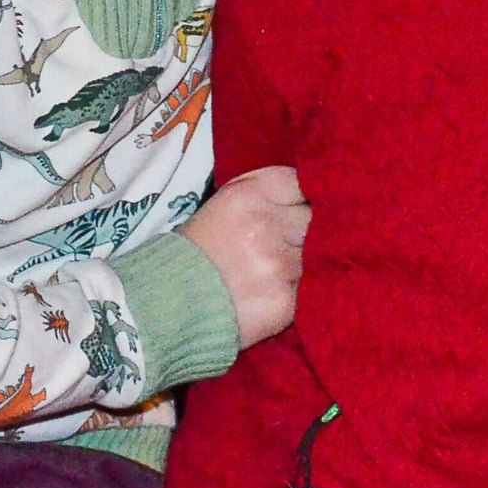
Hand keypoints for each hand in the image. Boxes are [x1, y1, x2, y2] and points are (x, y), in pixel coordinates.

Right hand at [178, 164, 308, 347]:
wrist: (168, 304)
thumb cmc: (199, 247)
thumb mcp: (226, 201)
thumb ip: (269, 191)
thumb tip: (313, 188)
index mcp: (253, 192)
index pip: (306, 183)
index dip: (309, 196)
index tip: (305, 206)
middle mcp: (269, 223)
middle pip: (317, 218)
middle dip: (312, 228)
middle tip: (295, 239)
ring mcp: (280, 265)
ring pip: (319, 256)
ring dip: (308, 261)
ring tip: (280, 268)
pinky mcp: (286, 302)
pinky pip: (311, 290)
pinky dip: (302, 291)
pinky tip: (278, 292)